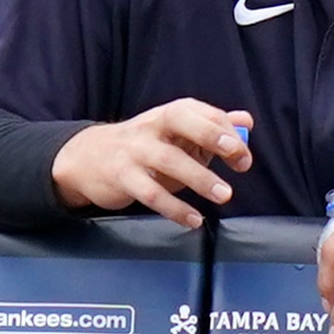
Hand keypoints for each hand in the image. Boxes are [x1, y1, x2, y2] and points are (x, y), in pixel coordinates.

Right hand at [50, 99, 248, 224]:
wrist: (87, 158)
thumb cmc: (143, 146)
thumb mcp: (175, 134)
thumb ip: (211, 128)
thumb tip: (245, 122)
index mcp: (170, 114)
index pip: (201, 113)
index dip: (227, 132)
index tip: (243, 156)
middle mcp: (152, 126)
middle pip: (181, 120)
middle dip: (211, 135)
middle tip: (238, 157)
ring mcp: (134, 150)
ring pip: (168, 160)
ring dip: (199, 178)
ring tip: (224, 195)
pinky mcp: (122, 177)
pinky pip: (150, 193)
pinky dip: (174, 208)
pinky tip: (194, 220)